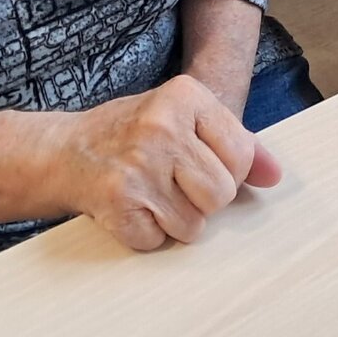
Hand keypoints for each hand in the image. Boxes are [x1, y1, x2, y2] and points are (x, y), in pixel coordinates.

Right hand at [52, 74, 280, 250]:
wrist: (63, 152)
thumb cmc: (134, 135)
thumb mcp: (185, 120)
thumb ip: (234, 142)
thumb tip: (274, 175)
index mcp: (185, 95)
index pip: (241, 156)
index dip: (227, 171)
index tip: (200, 163)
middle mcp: (162, 127)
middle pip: (221, 194)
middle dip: (203, 199)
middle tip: (173, 181)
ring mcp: (138, 167)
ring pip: (194, 224)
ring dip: (176, 220)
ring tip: (152, 193)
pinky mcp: (117, 204)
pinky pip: (158, 241)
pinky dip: (148, 233)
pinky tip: (131, 207)